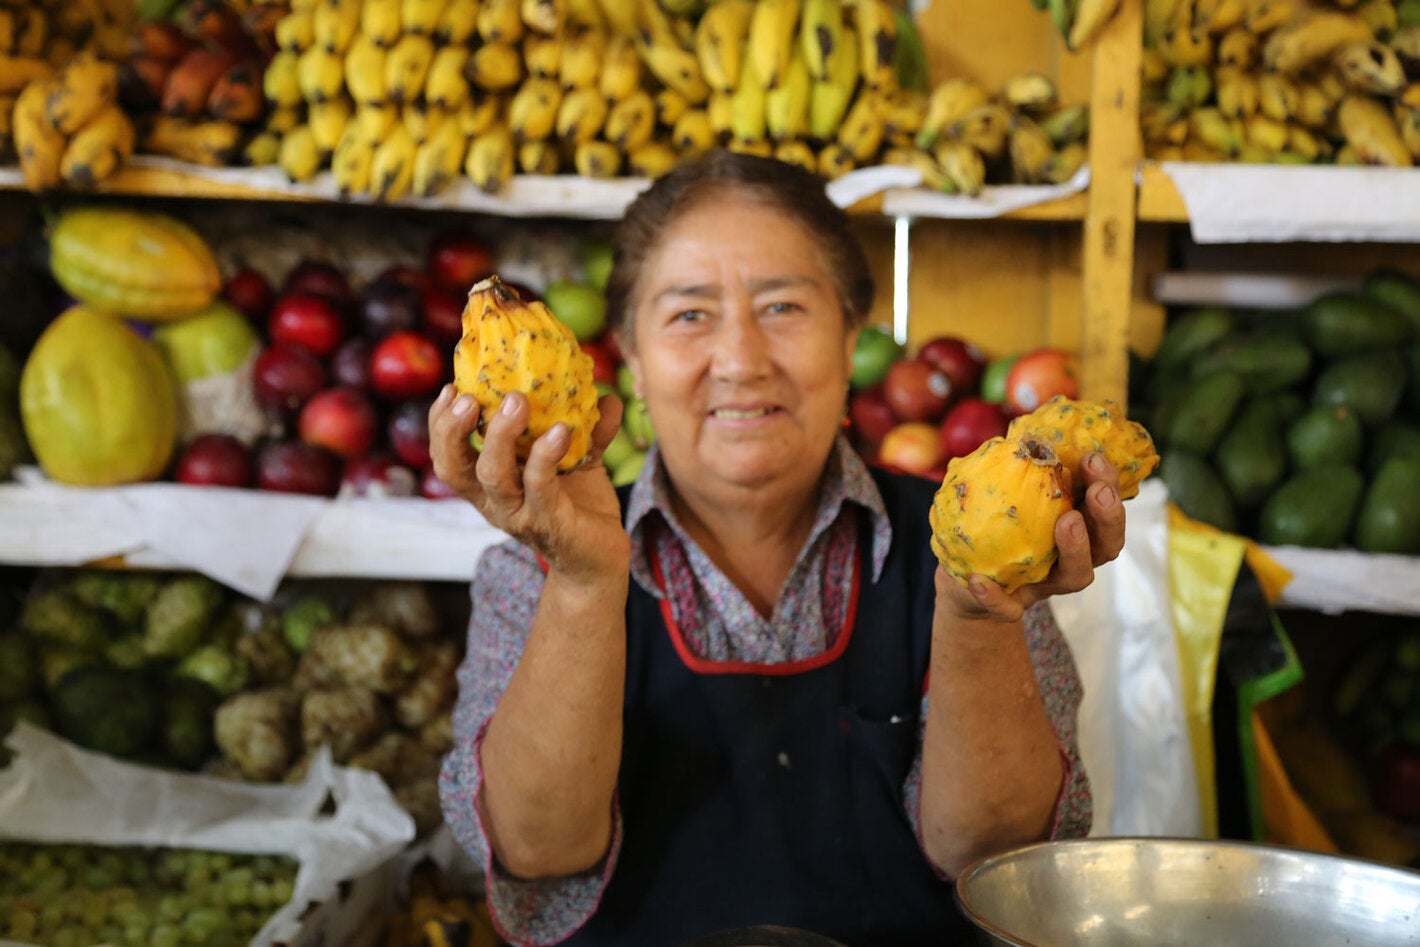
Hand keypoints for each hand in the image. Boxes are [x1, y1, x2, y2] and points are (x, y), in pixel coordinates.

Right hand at [428, 385, 630, 580]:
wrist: (599, 559)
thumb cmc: (579, 507)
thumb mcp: (579, 461)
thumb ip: (589, 429)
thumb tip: (607, 396)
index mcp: (488, 485)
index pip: (448, 456)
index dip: (440, 424)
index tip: (451, 389)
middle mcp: (495, 502)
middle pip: (455, 467)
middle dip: (454, 429)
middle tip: (470, 397)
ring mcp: (520, 514)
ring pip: (493, 477)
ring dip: (499, 436)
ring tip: (516, 401)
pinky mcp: (549, 523)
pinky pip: (539, 487)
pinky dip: (546, 455)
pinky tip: (561, 430)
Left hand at [938, 451, 1126, 622]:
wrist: (962, 575)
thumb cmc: (993, 523)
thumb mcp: (1004, 491)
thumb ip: (1016, 467)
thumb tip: (1020, 431)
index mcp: (1078, 526)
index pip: (1105, 507)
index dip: (1108, 484)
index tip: (1094, 457)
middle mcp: (1073, 558)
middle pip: (1107, 543)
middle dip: (1108, 516)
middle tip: (1098, 492)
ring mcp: (1047, 586)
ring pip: (1076, 576)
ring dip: (1076, 549)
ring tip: (1066, 522)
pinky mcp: (1012, 607)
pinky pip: (1008, 608)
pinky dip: (996, 597)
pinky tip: (978, 581)